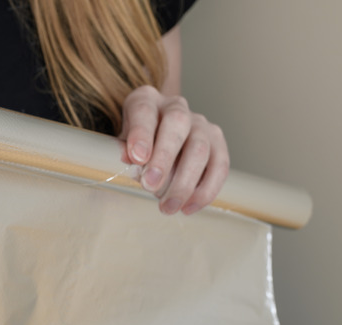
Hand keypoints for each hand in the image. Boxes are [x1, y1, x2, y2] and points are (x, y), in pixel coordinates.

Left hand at [120, 85, 228, 214]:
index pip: (144, 111)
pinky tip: (189, 206)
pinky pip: (219, 166)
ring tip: (168, 206)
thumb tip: (128, 159)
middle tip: (150, 186)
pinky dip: (205, 190)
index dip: (141, 134)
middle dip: (164, 158)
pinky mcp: (218, 143)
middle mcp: (176, 106)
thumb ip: (123, 150)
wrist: (157, 143)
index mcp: (146, 100)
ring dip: (184, 182)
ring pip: (200, 148)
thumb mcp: (122, 145)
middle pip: (177, 125)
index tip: (137, 158)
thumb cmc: (136, 145)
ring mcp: (200, 123)